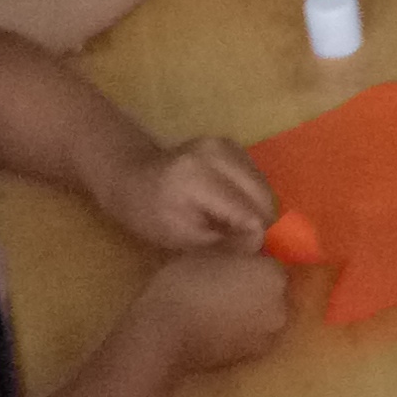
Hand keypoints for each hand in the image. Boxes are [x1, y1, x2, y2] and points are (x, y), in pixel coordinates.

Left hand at [119, 132, 275, 252]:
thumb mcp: (183, 238)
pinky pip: (256, 176)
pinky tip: (234, 206)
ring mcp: (226, 144)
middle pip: (263, 196)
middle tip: (246, 242)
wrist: (131, 177)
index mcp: (200, 178)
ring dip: (258, 208)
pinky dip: (252, 195)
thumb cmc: (149, 214)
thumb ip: (224, 243)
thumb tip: (259, 244)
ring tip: (237, 224)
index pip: (250, 213)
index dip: (255, 237)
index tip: (247, 253)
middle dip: (261, 222)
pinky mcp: (230, 144)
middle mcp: (218, 154)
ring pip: (264, 185)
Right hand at [127, 242, 292, 371]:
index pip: (274, 263)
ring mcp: (268, 336)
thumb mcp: (210, 251)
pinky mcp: (252, 356)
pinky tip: (217, 325)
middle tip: (226, 282)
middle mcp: (280, 307)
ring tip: (220, 306)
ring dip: (250, 309)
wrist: (166, 335)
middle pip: (273, 291)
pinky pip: (252, 335)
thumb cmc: (187, 284)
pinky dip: (241, 329)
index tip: (235, 261)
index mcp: (274, 276)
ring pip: (264, 315)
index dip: (255, 261)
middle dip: (256, 286)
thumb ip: (240, 244)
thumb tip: (257, 239)